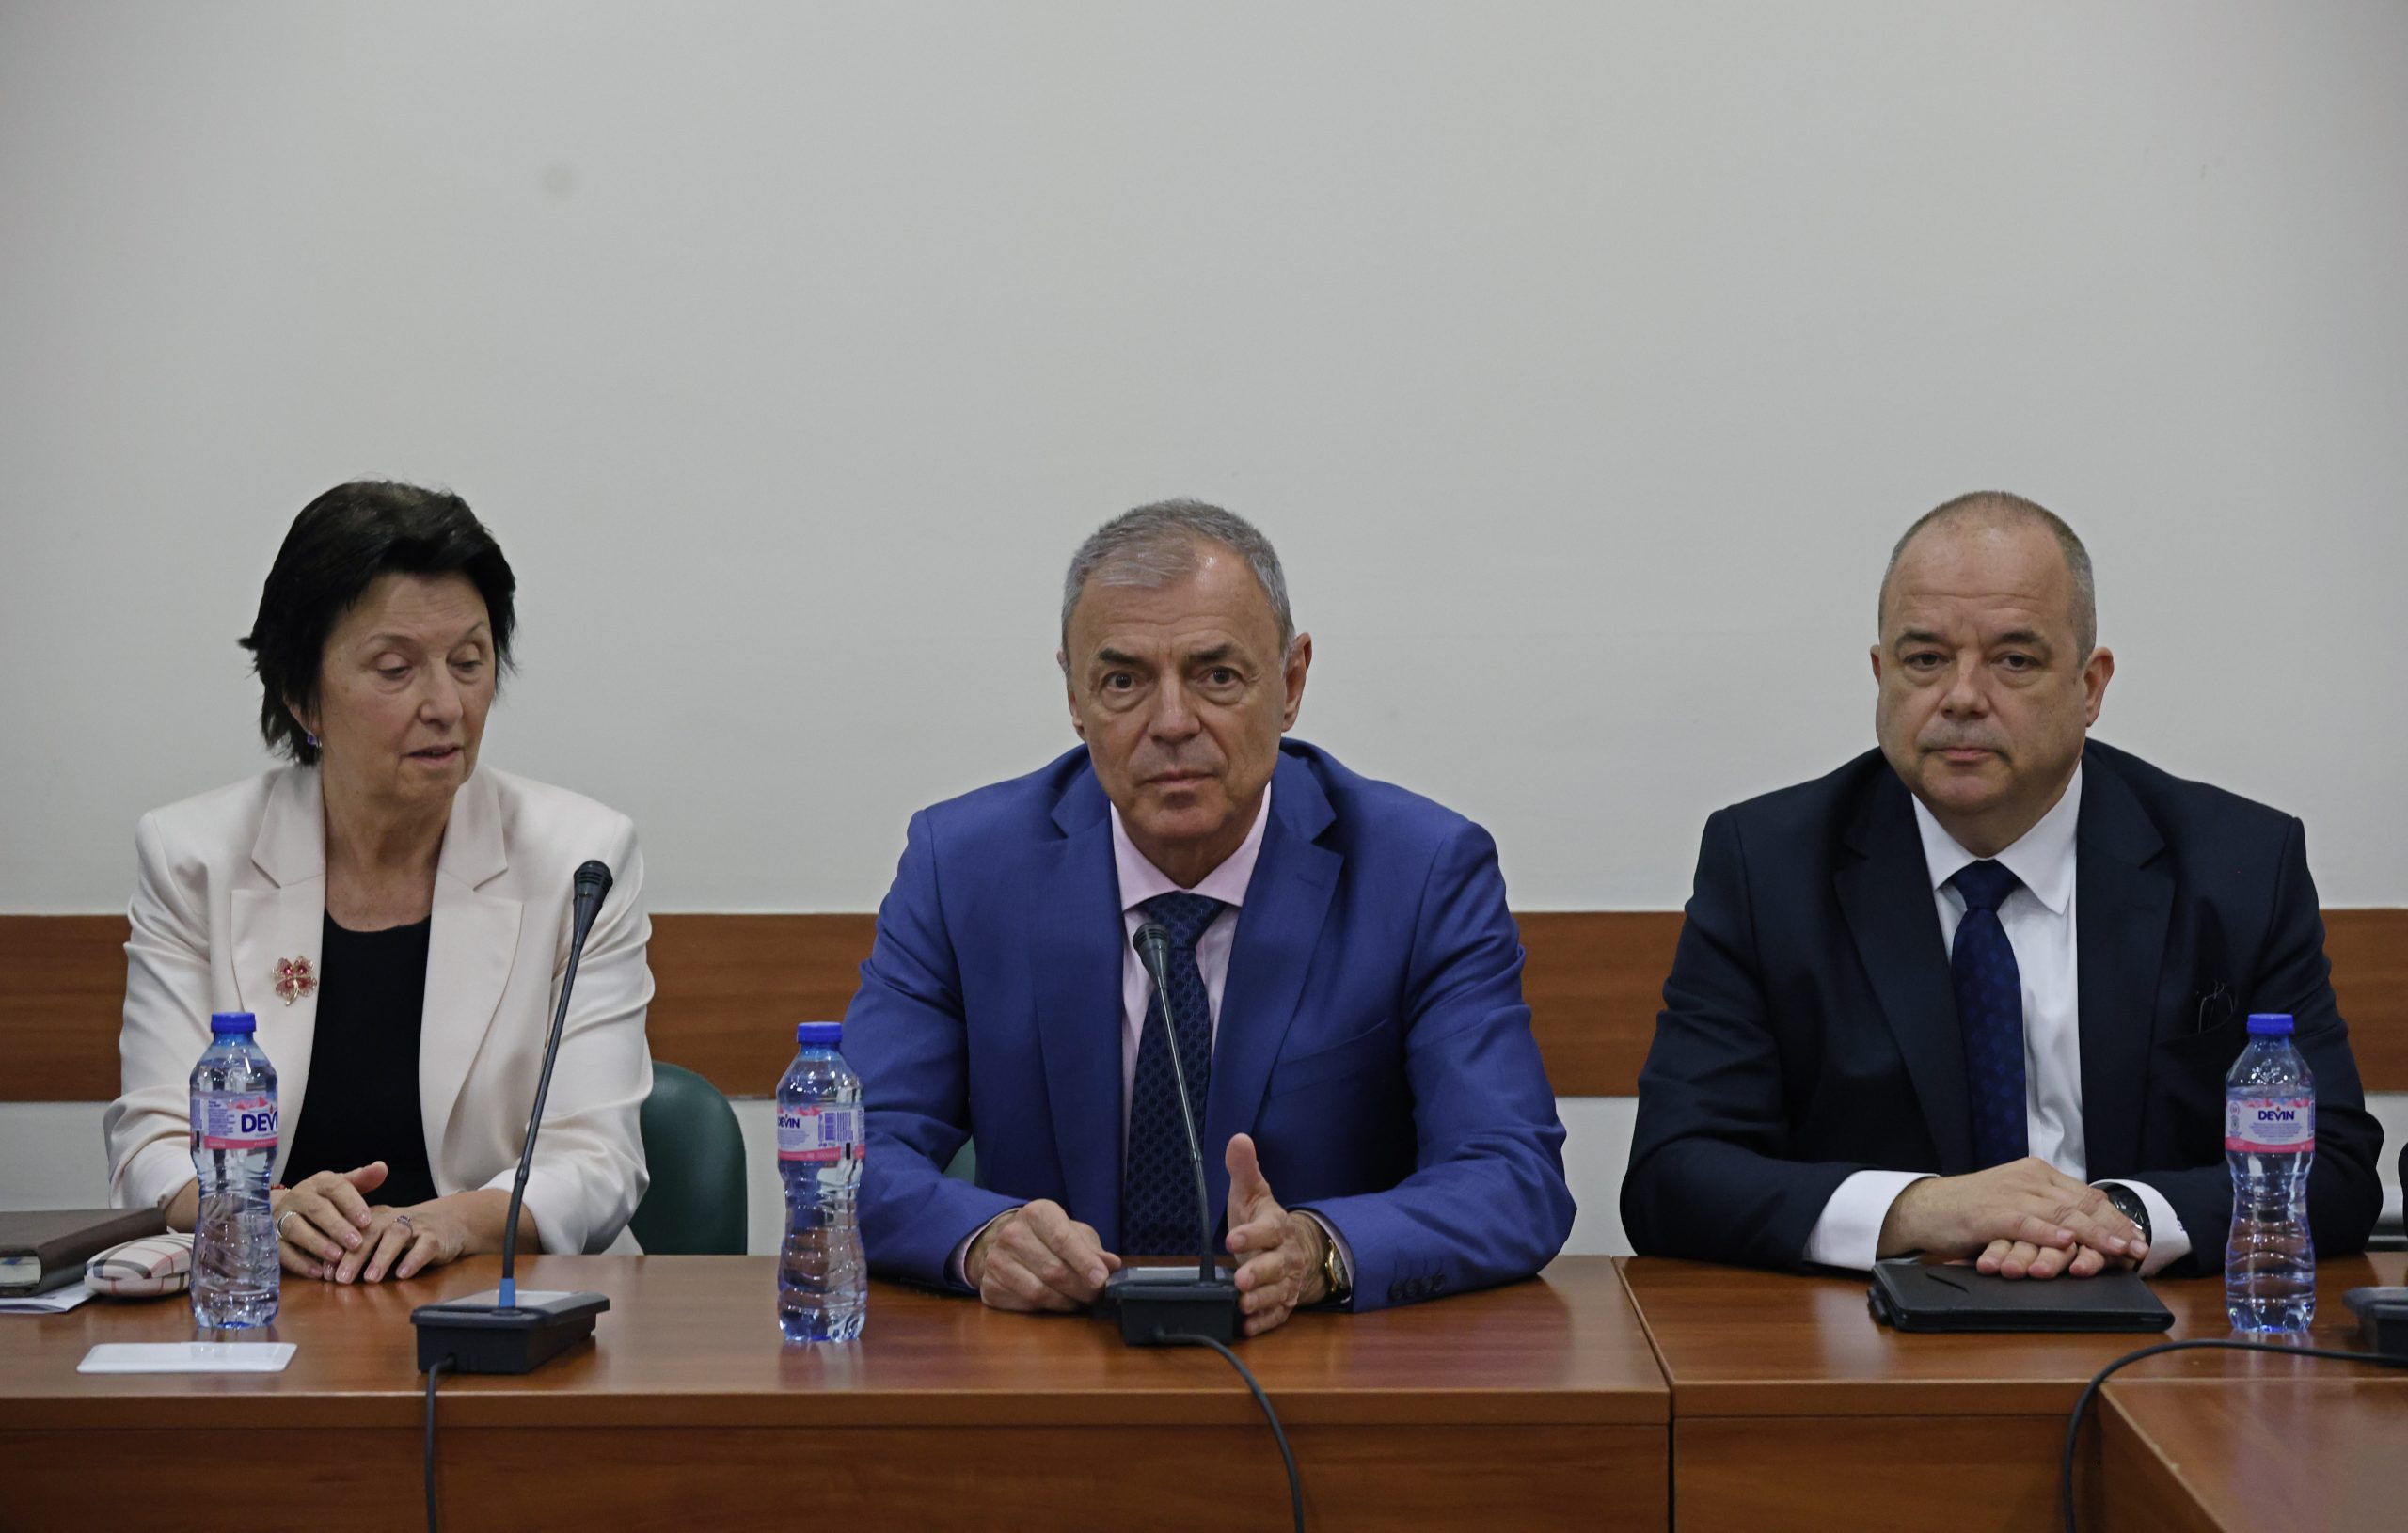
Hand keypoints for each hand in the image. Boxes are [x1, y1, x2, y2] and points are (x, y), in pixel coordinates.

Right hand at [272, 1162, 386, 1278]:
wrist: (289, 1209)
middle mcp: (299, 1196)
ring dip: (317, 1244)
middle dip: (337, 1227)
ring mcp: (282, 1216)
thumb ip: (363, 1180)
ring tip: (337, 1257)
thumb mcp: (344, 1188)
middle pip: (317, 1210)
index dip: (352, 1204)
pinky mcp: (271, 1237)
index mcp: (320, 1182)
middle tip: (356, 1243)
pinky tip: (317, 1272)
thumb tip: (382, 1167)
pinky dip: (299, 1262)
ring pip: (296, 1229)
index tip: (367, 1221)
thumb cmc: (327, 1200)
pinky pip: (282, 1250)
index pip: (336, 1188)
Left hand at [333, 1197, 476, 1284]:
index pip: (352, 1232)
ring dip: (382, 1257)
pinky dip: (414, 1259)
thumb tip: (329, 1274)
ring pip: (397, 1236)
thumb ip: (359, 1252)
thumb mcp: (381, 1238)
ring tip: (371, 1279)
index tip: (325, 1273)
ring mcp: (416, 1226)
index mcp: (374, 1218)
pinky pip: (425, 1246)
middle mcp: (393, 1219)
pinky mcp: (436, 1237)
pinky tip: (403, 1274)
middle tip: (342, 1278)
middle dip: (355, 1255)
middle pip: (371, 1232)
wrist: (451, 1222)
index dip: (337, 1251)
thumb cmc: (407, 1237)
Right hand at [964, 1199, 1121, 1311]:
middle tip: (1097, 1296)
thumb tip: (1112, 1265)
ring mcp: (997, 1262)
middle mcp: (1012, 1234)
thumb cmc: (1047, 1238)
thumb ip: (1093, 1249)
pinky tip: (1055, 1303)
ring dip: (1066, 1303)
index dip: (1084, 1262)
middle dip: (1081, 1289)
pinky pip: (1025, 1307)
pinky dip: (1046, 1310)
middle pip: (1053, 1270)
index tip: (1101, 1279)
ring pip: (1040, 1293)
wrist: (1003, 1243)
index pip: (1062, 1239)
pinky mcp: (990, 1287)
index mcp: (1037, 1213)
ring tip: (1078, 1301)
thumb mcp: (1074, 1233)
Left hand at [1223, 1134, 1325, 1337]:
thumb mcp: (1253, 1194)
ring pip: (1277, 1292)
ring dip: (1261, 1300)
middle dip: (1259, 1273)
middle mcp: (1285, 1255)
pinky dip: (1264, 1322)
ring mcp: (1286, 1280)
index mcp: (1276, 1226)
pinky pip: (1277, 1314)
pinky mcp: (1283, 1302)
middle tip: (1241, 1280)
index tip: (1233, 1237)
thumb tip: (1238, 1139)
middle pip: (1276, 1265)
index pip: (1268, 1229)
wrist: (1297, 1249)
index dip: (1251, 1234)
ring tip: (1242, 1305)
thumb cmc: (1265, 1222)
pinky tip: (1248, 1326)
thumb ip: (1244, 1170)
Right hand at [1878, 1158, 2146, 1274]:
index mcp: (2036, 1174)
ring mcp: (2009, 1194)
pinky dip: (2048, 1233)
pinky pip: (2026, 1222)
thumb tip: (2084, 1235)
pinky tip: (2065, 1241)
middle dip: (2114, 1228)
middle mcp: (2027, 1179)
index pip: (2086, 1195)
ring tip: (2117, 1248)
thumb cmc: (1969, 1211)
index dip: (2115, 1218)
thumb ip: (2045, 1212)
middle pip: (2080, 1204)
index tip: (2138, 1238)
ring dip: (2093, 1234)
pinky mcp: (1990, 1213)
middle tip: (2138, 1248)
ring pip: (2060, 1214)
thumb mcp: (2013, 1204)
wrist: (1924, 1209)